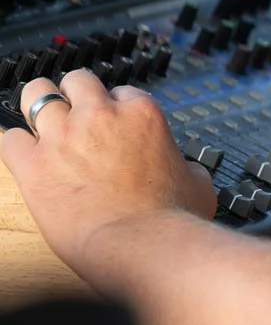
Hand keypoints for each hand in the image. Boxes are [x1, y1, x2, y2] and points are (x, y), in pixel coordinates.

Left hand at [0, 71, 215, 271]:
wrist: (143, 244)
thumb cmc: (171, 217)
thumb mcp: (197, 181)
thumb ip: (185, 166)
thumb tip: (185, 171)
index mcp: (141, 115)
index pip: (121, 92)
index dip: (115, 109)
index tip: (112, 124)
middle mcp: (99, 117)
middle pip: (76, 81)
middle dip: (73, 94)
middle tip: (73, 112)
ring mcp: (63, 137)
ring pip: (35, 96)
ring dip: (37, 108)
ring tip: (39, 123)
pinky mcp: (33, 165)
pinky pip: (10, 139)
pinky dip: (16, 146)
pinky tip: (25, 156)